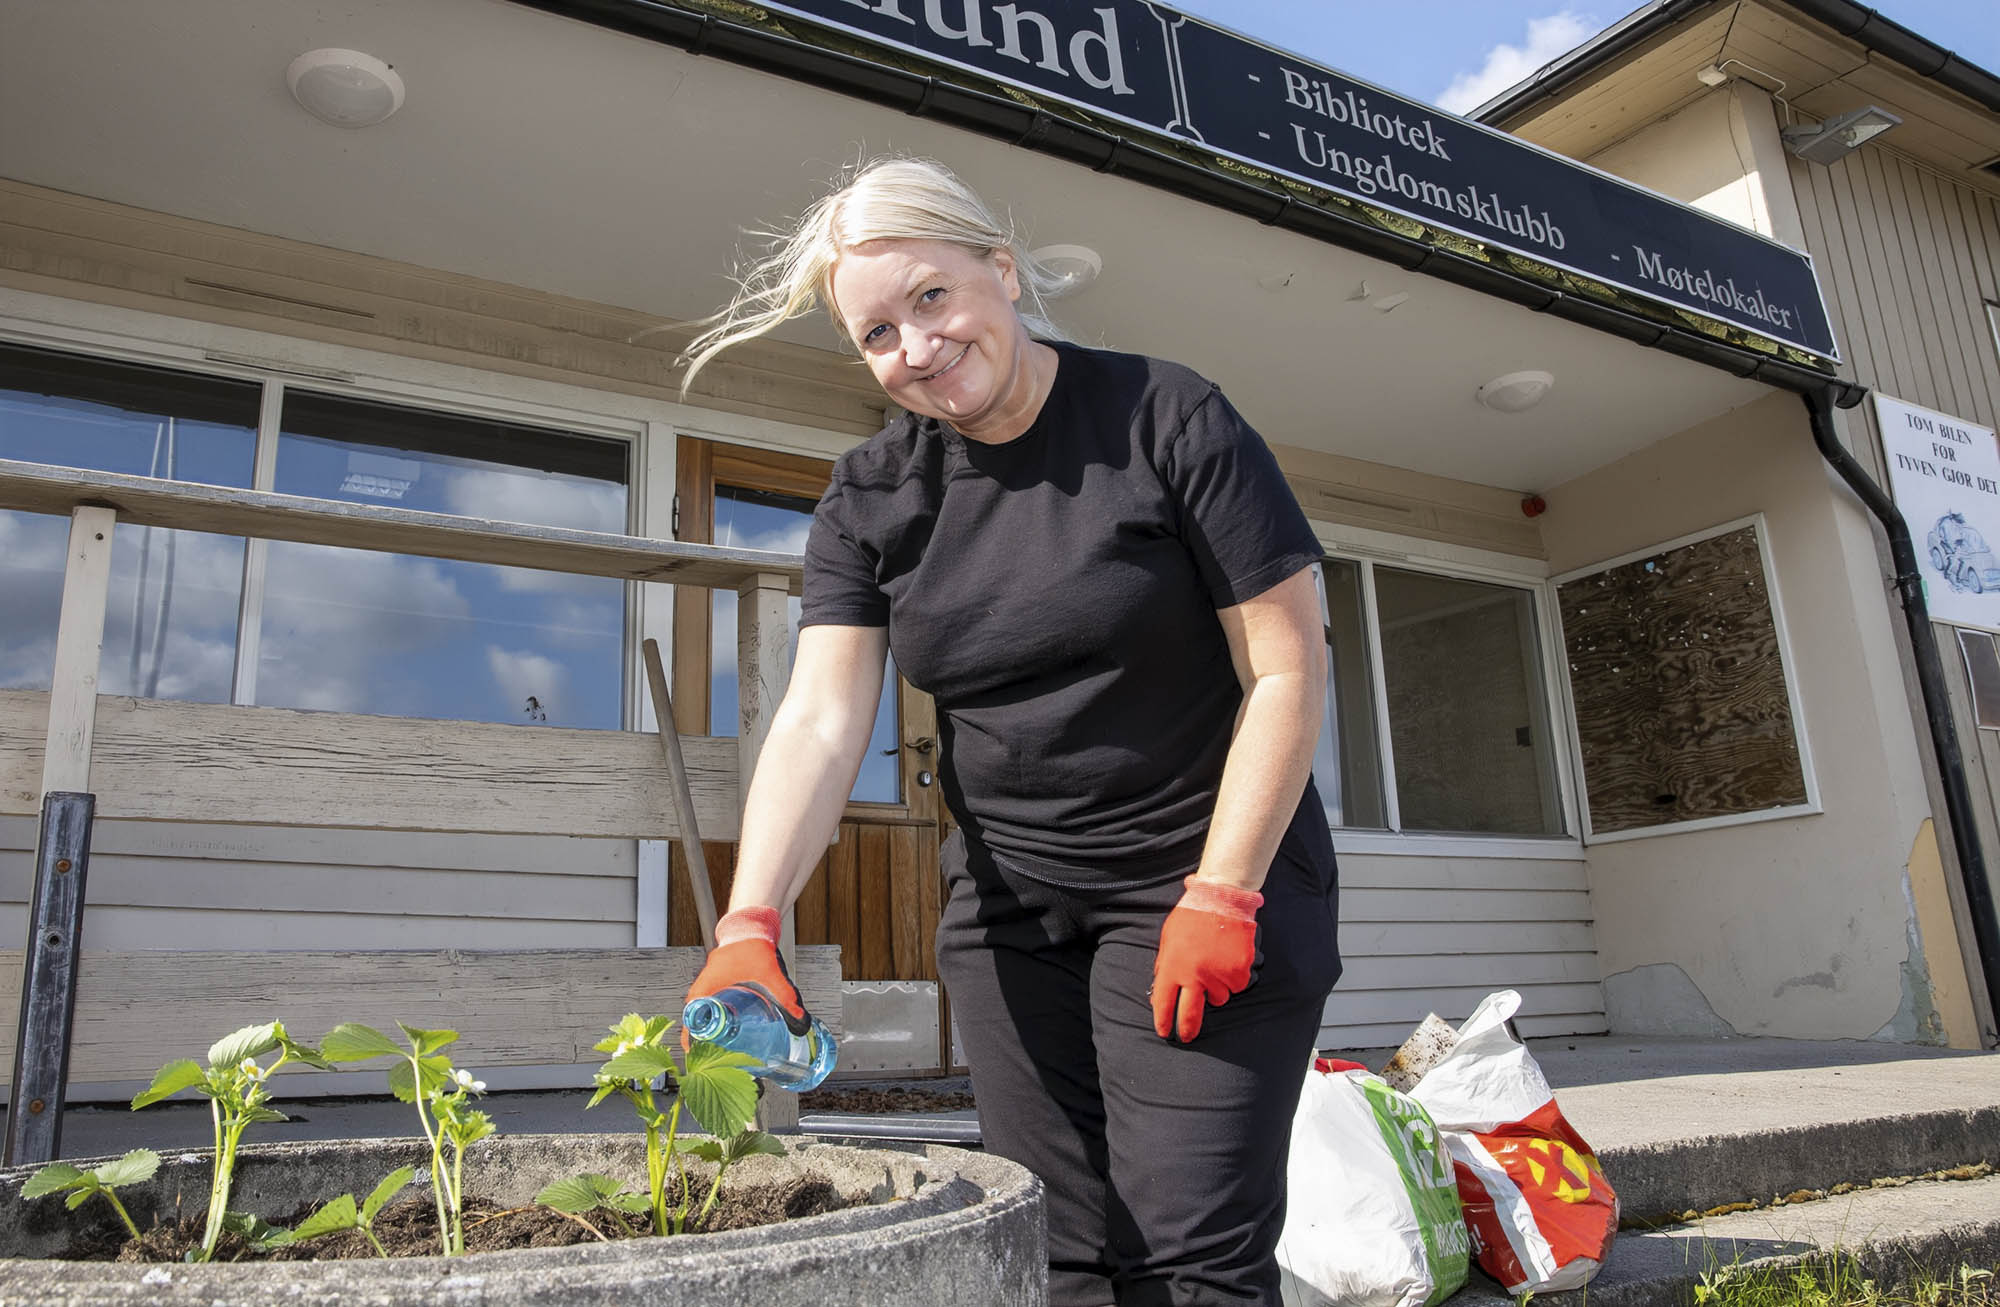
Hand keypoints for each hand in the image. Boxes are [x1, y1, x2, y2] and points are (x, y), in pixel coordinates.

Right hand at [683, 906, 810, 1048]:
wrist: (750, 924)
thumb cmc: (752, 942)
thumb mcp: (769, 973)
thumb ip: (784, 995)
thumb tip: (798, 1017)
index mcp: (709, 984)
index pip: (691, 1015)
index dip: (691, 1035)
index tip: (693, 1051)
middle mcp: (705, 983)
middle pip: (693, 1015)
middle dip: (698, 1034)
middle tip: (705, 1052)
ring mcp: (710, 980)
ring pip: (700, 1007)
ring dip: (704, 1024)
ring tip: (713, 1042)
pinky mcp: (718, 978)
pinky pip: (708, 999)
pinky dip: (711, 1012)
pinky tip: (725, 1021)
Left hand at [1151, 876, 1263, 1042]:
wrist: (1222, 899)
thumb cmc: (1192, 917)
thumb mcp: (1168, 939)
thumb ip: (1165, 965)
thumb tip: (1161, 989)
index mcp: (1173, 966)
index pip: (1164, 1003)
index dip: (1163, 1021)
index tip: (1164, 1032)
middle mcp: (1195, 975)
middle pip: (1190, 1014)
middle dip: (1187, 1030)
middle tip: (1186, 1037)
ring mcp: (1219, 975)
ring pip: (1218, 998)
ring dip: (1216, 990)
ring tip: (1214, 965)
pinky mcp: (1239, 972)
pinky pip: (1236, 986)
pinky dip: (1233, 979)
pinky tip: (1229, 959)